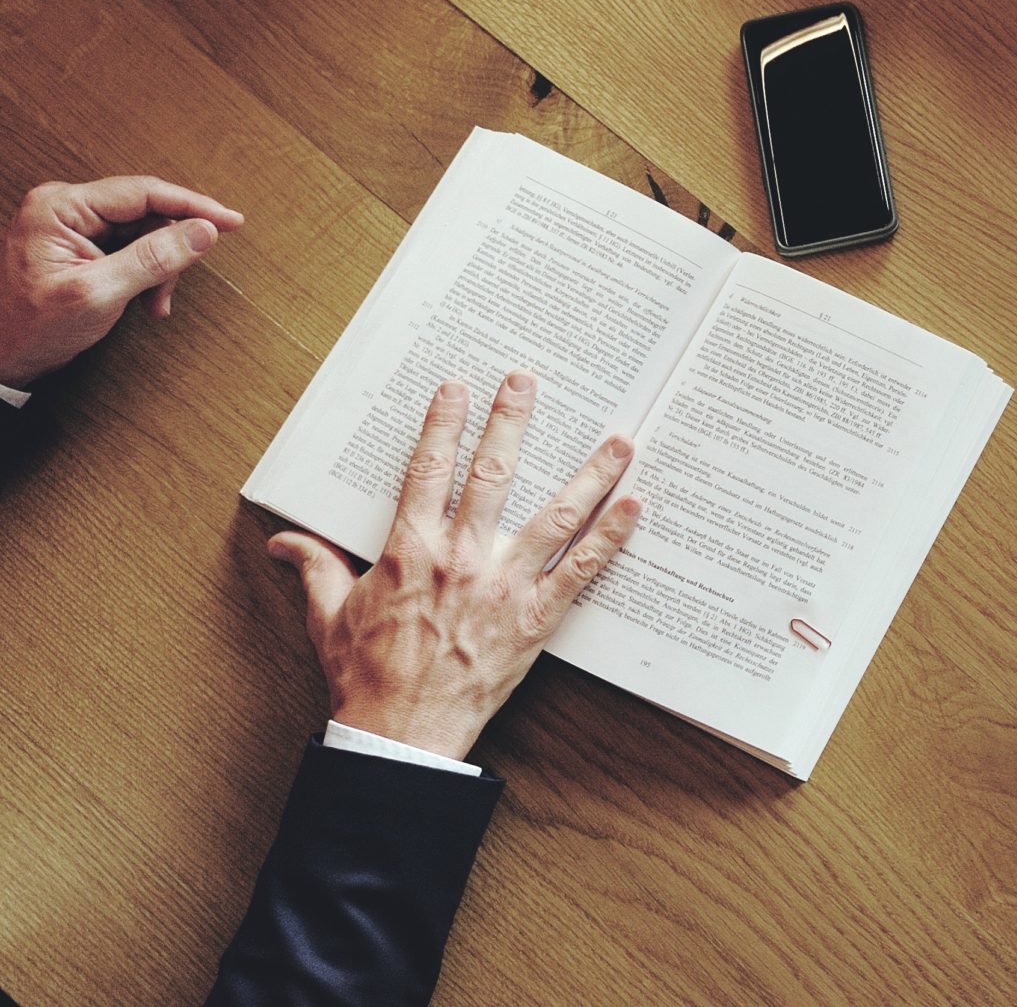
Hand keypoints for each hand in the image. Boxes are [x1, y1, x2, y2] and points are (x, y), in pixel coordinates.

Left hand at [0, 177, 245, 386]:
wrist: (2, 360)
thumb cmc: (30, 329)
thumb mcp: (98, 294)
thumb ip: (153, 259)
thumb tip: (203, 230)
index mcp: (60, 207)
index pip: (142, 192)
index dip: (193, 205)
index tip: (230, 221)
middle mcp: (66, 208)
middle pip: (148, 214)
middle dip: (167, 253)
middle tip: (169, 288)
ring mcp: (73, 226)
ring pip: (145, 234)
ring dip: (158, 269)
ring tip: (152, 303)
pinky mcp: (81, 245)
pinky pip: (132, 249)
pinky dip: (146, 275)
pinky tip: (144, 301)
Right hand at [268, 373, 641, 758]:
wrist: (400, 734)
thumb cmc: (364, 675)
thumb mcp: (329, 615)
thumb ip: (314, 567)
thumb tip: (281, 540)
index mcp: (411, 550)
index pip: (428, 470)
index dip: (443, 424)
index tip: (458, 387)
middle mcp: (462, 558)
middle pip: (493, 475)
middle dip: (511, 422)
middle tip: (528, 381)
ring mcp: (504, 586)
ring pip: (556, 516)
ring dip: (591, 475)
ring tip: (620, 439)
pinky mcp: (536, 619)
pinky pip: (582, 571)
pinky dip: (611, 538)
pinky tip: (635, 507)